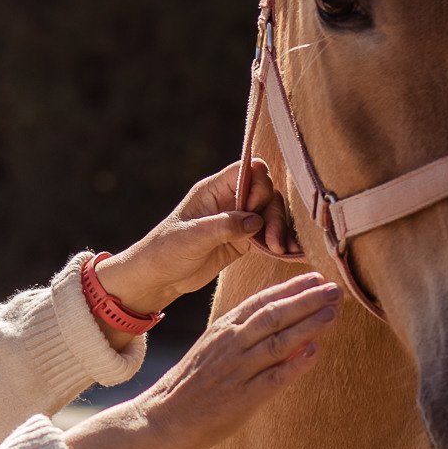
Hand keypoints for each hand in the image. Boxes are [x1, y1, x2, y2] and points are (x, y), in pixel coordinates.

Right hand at [64, 273, 339, 448]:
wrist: (161, 418)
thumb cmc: (189, 385)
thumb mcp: (211, 350)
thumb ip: (241, 338)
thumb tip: (275, 327)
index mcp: (222, 330)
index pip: (261, 301)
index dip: (291, 288)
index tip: (316, 278)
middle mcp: (231, 344)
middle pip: (274, 314)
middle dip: (307, 299)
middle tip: (335, 288)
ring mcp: (237, 370)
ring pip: (279, 340)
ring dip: (310, 324)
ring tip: (334, 311)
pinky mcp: (242, 397)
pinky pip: (275, 377)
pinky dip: (297, 363)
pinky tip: (317, 351)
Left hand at [90, 159, 295, 347]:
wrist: (158, 278)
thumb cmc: (166, 251)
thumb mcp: (192, 237)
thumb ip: (225, 226)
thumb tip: (256, 221)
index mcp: (213, 190)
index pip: (248, 170)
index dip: (259, 186)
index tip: (253, 210)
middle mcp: (228, 200)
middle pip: (266, 193)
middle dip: (275, 214)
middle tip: (274, 242)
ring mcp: (237, 220)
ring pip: (271, 214)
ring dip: (281, 229)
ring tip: (280, 250)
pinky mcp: (243, 241)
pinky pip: (268, 234)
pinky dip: (280, 241)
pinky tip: (290, 252)